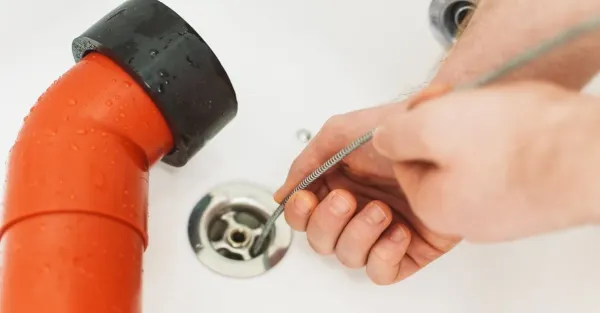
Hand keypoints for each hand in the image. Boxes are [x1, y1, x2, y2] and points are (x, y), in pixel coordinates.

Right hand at [274, 101, 459, 284]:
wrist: (442, 138)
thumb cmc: (397, 130)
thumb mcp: (340, 133)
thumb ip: (306, 163)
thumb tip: (283, 192)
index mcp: (337, 186)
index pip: (303, 216)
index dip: (299, 214)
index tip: (307, 199)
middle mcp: (356, 211)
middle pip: (320, 240)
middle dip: (329, 222)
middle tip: (348, 199)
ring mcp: (380, 232)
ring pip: (348, 257)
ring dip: (360, 234)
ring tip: (383, 210)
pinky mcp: (407, 249)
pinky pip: (381, 271)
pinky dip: (385, 255)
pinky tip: (399, 230)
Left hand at [373, 81, 599, 242]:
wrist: (592, 158)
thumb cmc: (515, 143)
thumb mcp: (432, 127)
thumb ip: (396, 136)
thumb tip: (381, 141)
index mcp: (433, 205)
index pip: (402, 159)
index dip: (415, 122)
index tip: (436, 101)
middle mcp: (463, 217)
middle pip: (435, 161)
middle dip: (445, 127)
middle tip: (467, 105)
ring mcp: (499, 212)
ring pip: (468, 162)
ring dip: (475, 132)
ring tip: (498, 115)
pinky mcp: (528, 200)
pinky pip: (501, 168)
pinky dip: (504, 145)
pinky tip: (519, 130)